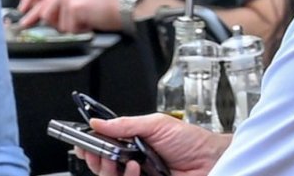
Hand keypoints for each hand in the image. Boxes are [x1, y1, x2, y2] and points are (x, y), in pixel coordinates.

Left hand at [17, 0, 120, 32]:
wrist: (123, 6)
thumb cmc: (105, 3)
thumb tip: (38, 12)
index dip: (28, 0)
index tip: (23, 11)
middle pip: (43, 9)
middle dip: (48, 22)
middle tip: (56, 25)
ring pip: (53, 21)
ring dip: (67, 26)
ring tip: (83, 20)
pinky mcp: (74, 6)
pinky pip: (67, 27)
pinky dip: (77, 30)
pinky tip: (87, 23)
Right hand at [78, 114, 230, 175]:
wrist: (210, 158)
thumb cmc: (191, 140)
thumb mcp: (156, 124)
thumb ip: (126, 123)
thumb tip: (99, 122)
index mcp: (133, 142)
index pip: (104, 147)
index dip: (91, 146)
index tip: (83, 143)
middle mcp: (134, 160)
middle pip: (101, 165)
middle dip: (95, 158)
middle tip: (99, 151)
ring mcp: (140, 175)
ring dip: (110, 169)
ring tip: (123, 159)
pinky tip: (135, 168)